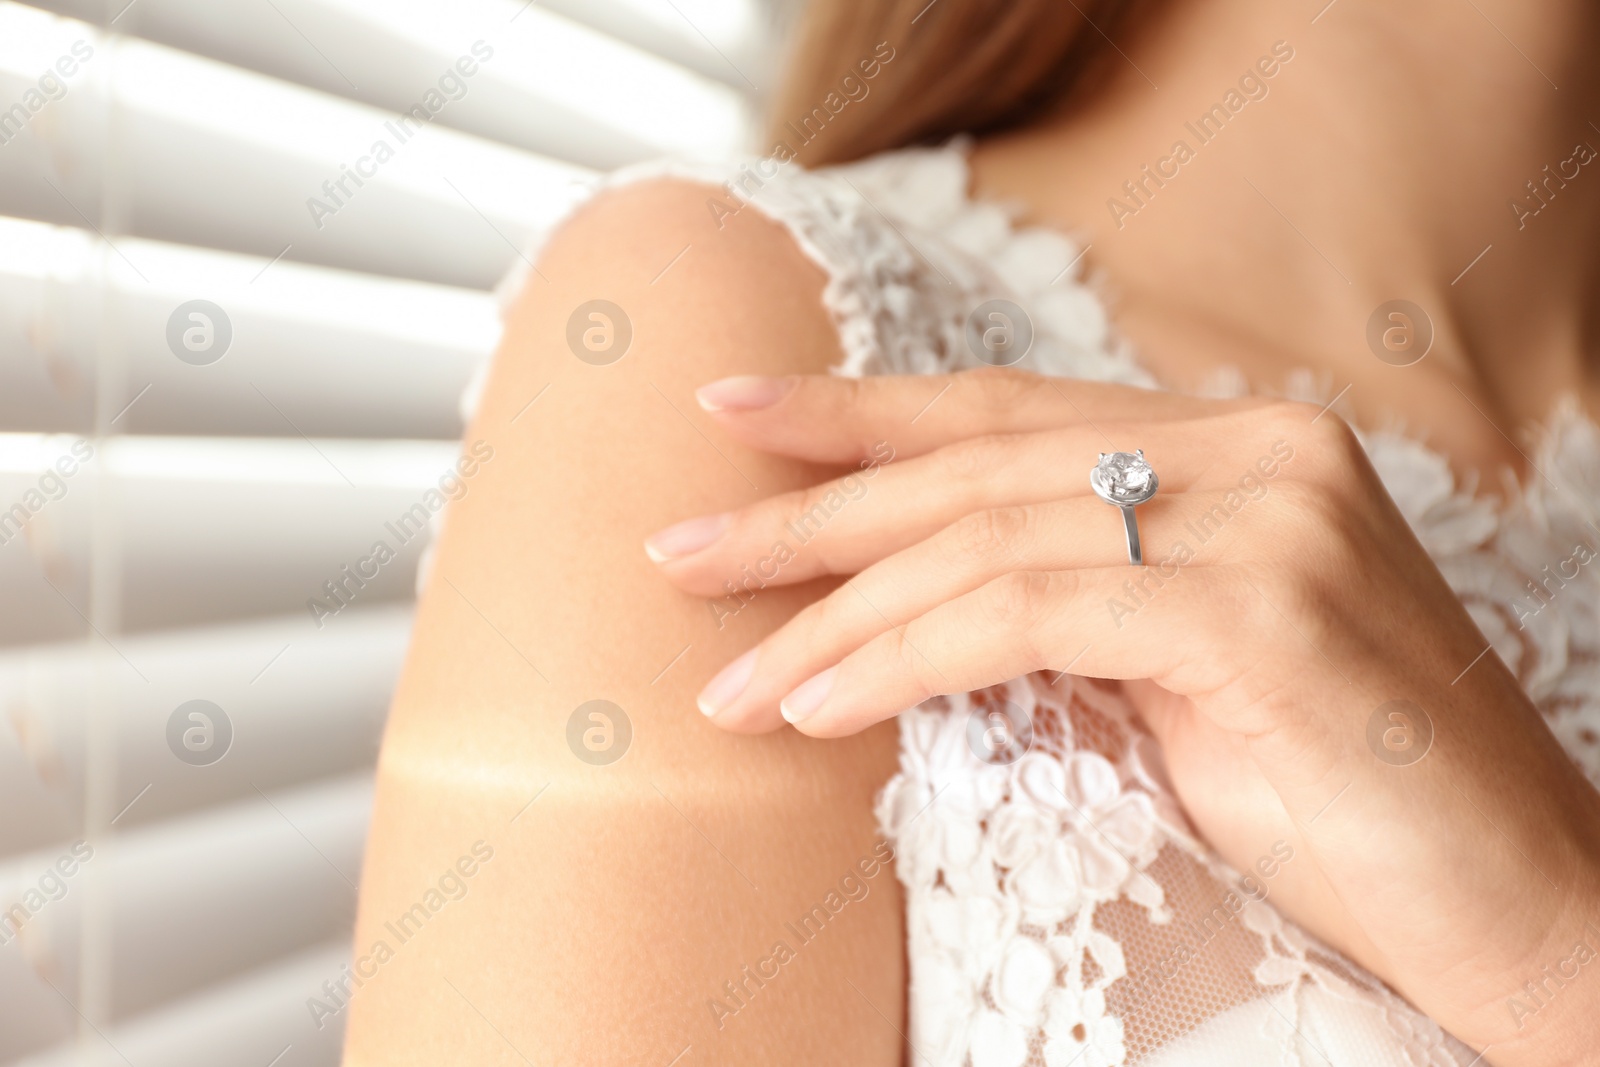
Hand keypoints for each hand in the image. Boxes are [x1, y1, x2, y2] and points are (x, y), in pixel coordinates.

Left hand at [646, 368, 1599, 1064]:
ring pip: (986, 539)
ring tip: (730, 674)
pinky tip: (820, 700)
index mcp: (1235, 442)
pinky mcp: (1263, 607)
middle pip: (975, 465)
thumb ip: (1076, 591)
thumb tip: (903, 593)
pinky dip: (906, 656)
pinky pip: (1030, 614)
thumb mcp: (1182, 663)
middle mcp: (1255, 448)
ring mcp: (1267, 516)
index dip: (862, 410)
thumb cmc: (1339, 790)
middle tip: (681, 545)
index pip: (1005, 411)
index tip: (735, 410)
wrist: (1514, 895)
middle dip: (811, 510)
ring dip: (834, 612)